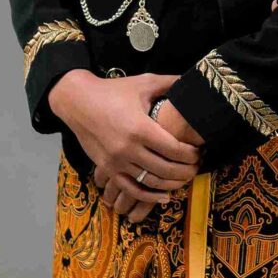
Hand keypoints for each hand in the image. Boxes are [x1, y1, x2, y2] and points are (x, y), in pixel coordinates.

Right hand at [49, 71, 198, 222]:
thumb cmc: (113, 91)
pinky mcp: (107, 168)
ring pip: (151, 182)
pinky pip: (131, 189)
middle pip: (166, 169)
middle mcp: (128, 148)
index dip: (191, 154)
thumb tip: (193, 81)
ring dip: (172, 183)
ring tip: (185, 177)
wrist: (77, 101)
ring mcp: (116, 161)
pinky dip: (149, 197)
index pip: (174, 149)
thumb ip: (171, 83)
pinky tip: (165, 197)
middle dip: (186, 171)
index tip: (199, 151)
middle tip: (196, 167)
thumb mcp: (143, 83)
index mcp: (140, 128)